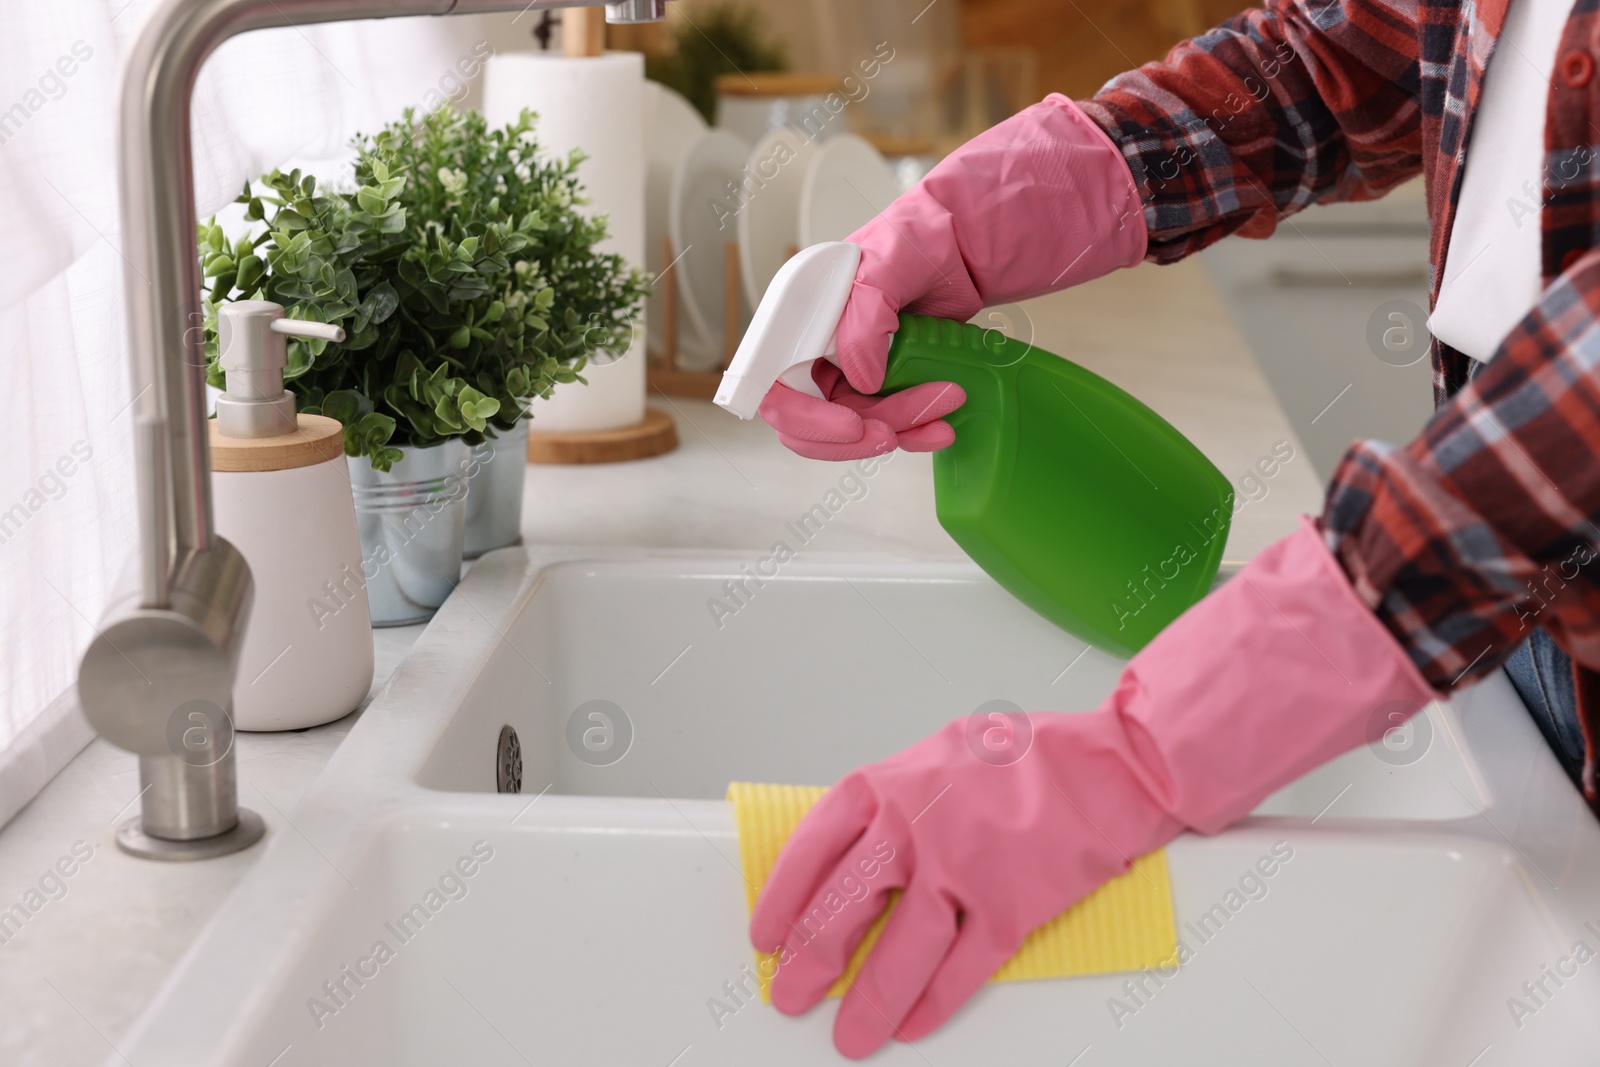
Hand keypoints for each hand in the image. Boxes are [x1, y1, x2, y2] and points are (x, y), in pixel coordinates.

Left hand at [750, 519, 1438, 1056]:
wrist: (1111, 765)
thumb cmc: (1025, 758)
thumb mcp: (937, 757)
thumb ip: (892, 803)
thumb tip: (848, 859)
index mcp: (888, 785)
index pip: (813, 850)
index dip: (783, 899)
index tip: (766, 933)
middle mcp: (916, 829)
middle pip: (843, 909)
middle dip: (809, 962)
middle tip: (790, 995)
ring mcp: (963, 870)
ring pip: (898, 953)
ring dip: (867, 1003)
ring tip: (847, 1036)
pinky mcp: (1012, 908)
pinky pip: (961, 969)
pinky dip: (934, 1003)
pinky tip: (915, 1024)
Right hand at [762, 94, 1146, 459]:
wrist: (967, 245)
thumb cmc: (919, 237)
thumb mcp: (888, 264)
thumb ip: (866, 316)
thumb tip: (861, 379)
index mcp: (797, 317)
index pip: (773, 386)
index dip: (804, 417)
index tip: (853, 422)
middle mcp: (812, 348)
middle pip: (809, 421)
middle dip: (855, 433)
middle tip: (895, 433)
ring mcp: (845, 368)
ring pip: (853, 428)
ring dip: (897, 428)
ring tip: (943, 405)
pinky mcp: (880, 383)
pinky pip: (883, 426)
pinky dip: (912, 433)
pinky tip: (941, 426)